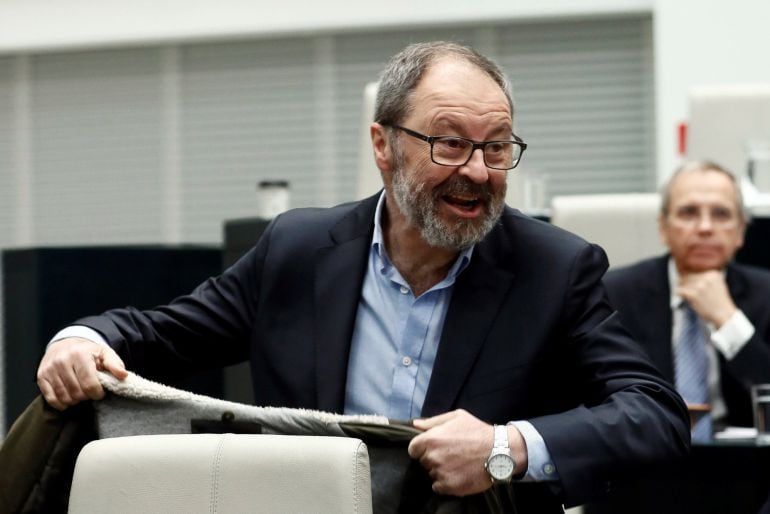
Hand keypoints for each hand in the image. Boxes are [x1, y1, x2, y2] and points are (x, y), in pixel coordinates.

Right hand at [36, 337, 127, 409]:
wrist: (65, 344)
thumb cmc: (88, 352)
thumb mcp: (104, 353)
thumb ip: (115, 364)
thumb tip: (123, 375)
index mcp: (79, 355)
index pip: (89, 384)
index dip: (97, 393)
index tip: (100, 392)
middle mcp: (62, 361)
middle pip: (77, 393)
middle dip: (86, 396)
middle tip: (90, 391)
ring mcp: (50, 370)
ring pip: (64, 397)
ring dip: (75, 400)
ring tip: (80, 393)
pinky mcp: (41, 377)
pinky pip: (51, 399)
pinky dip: (61, 403)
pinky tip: (69, 399)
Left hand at [407, 409, 526, 495]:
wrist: (499, 452)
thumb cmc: (477, 431)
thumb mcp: (456, 417)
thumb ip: (432, 421)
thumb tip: (414, 425)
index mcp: (431, 439)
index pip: (413, 449)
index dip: (422, 448)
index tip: (433, 447)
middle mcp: (432, 457)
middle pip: (423, 461)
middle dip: (433, 458)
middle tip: (449, 454)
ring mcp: (441, 473)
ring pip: (431, 474)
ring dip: (440, 470)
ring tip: (456, 464)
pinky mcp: (450, 486)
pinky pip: (438, 487)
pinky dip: (445, 483)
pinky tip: (457, 474)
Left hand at [677, 270, 736, 327]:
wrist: (724, 315)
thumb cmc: (718, 301)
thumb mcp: (716, 284)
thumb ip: (704, 278)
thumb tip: (685, 274)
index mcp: (713, 273)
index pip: (695, 271)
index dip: (690, 278)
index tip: (690, 285)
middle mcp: (706, 278)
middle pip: (687, 276)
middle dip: (684, 283)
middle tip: (687, 291)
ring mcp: (700, 286)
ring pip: (682, 283)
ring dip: (683, 289)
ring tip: (688, 296)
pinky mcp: (693, 294)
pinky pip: (679, 291)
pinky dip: (679, 294)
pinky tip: (683, 297)